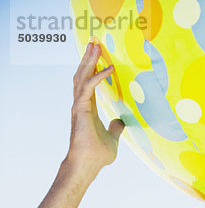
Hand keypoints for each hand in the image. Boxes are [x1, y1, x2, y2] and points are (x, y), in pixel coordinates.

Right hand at [67, 43, 124, 172]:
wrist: (87, 165)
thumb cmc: (97, 155)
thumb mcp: (112, 138)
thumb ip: (116, 128)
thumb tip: (121, 122)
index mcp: (87, 109)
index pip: (88, 83)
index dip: (92, 69)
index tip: (98, 56)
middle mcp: (81, 104)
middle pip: (82, 75)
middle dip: (88, 58)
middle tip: (94, 42)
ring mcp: (79, 106)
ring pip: (82, 76)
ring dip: (89, 60)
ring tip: (95, 45)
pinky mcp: (81, 108)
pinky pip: (89, 86)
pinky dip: (98, 75)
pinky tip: (108, 67)